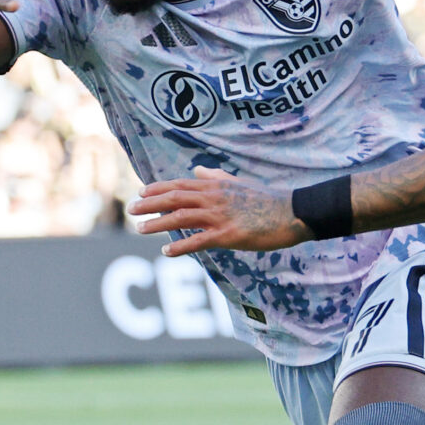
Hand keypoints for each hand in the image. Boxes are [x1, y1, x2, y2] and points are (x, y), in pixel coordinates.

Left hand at [130, 167, 309, 254]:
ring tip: (141, 230)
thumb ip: (216, 177)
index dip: (157, 188)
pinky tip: (166, 252)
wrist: (293, 212)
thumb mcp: (240, 183)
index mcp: (216, 185)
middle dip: (149, 204)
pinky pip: (198, 241)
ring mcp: (220, 216)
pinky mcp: (228, 235)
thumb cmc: (268, 199)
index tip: (141, 192)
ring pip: (180, 218)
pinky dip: (180, 247)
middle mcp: (214, 198)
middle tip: (131, 209)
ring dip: (157, 224)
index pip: (179, 184)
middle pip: (173, 198)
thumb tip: (197, 172)